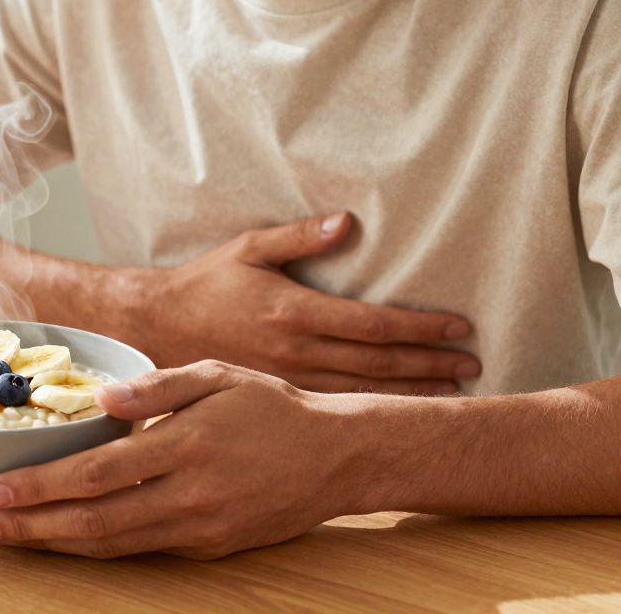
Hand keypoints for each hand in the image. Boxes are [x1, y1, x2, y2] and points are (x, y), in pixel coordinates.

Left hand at [0, 361, 367, 558]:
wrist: (339, 457)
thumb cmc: (271, 407)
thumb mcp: (218, 374)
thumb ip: (157, 385)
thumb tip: (100, 396)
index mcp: (186, 444)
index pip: (97, 472)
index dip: (41, 485)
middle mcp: (190, 494)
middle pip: (95, 520)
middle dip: (31, 527)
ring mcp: (201, 529)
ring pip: (114, 545)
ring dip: (56, 544)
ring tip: (11, 538)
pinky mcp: (211, 548)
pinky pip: (143, 551)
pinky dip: (98, 548)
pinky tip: (64, 539)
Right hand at [119, 213, 476, 393]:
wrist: (155, 326)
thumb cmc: (204, 283)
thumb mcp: (247, 249)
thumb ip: (298, 237)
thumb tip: (346, 222)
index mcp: (293, 311)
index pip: (373, 324)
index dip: (422, 327)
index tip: (460, 326)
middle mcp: (294, 350)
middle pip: (378, 362)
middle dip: (431, 363)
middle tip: (473, 362)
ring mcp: (285, 378)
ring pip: (362, 390)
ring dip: (410, 390)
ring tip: (451, 390)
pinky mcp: (275, 394)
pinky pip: (333, 405)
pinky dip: (372, 405)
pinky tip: (397, 407)